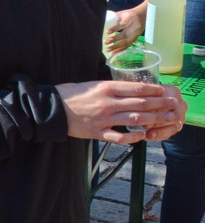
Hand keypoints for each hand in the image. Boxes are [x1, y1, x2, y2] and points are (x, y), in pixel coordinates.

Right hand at [56, 79, 187, 143]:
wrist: (49, 109)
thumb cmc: (69, 94)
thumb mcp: (90, 84)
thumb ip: (109, 88)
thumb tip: (128, 89)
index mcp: (105, 88)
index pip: (136, 88)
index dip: (153, 90)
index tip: (164, 91)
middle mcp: (107, 103)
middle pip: (140, 104)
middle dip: (160, 104)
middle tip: (173, 105)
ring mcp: (103, 119)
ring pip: (135, 120)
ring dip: (153, 120)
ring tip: (166, 119)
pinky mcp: (97, 132)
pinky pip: (119, 137)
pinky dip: (133, 138)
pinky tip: (142, 136)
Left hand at [104, 6, 143, 53]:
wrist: (143, 16)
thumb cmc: (128, 14)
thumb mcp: (122, 13)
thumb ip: (113, 18)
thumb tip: (101, 23)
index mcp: (131, 18)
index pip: (123, 24)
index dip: (115, 28)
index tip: (107, 32)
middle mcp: (135, 26)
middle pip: (125, 34)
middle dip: (115, 39)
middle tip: (105, 42)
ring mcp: (137, 33)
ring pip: (127, 41)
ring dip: (117, 46)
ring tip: (108, 49)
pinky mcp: (136, 38)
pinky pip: (129, 45)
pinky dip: (121, 49)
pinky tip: (114, 53)